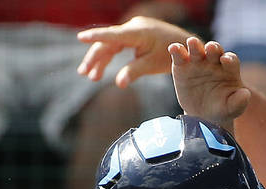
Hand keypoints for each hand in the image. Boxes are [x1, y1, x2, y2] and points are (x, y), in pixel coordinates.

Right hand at [77, 16, 192, 86]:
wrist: (185, 46)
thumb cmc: (170, 55)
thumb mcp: (152, 65)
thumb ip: (134, 72)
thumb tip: (118, 84)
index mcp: (138, 32)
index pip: (113, 35)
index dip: (96, 36)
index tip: (80, 37)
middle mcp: (133, 27)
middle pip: (108, 42)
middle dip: (95, 58)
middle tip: (85, 73)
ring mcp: (133, 30)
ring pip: (110, 44)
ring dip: (100, 60)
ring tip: (91, 76)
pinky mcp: (134, 35)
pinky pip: (117, 45)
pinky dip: (109, 57)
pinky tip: (100, 70)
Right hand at [169, 37, 250, 128]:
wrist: (203, 116)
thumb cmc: (221, 109)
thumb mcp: (233, 109)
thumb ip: (240, 102)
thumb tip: (246, 93)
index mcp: (228, 70)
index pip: (231, 60)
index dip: (229, 59)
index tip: (226, 60)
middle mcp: (214, 62)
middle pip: (215, 50)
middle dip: (213, 48)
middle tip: (211, 47)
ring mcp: (197, 62)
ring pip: (197, 49)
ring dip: (195, 45)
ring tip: (192, 43)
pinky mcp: (182, 66)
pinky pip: (179, 55)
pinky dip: (176, 50)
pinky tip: (173, 48)